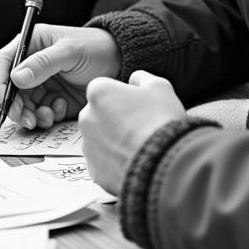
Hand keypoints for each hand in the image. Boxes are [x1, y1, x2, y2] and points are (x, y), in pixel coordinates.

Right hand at [0, 24, 119, 129]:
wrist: (121, 63)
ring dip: (31, 114)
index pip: (3, 61)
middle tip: (25, 119)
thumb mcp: (70, 52)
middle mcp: (32, 64)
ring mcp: (42, 83)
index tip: (6, 101)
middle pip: (10, 88)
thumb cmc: (95, 48)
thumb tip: (16, 77)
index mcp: (31, 43)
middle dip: (16, 105)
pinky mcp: (54, 99)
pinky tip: (60, 109)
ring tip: (47, 116)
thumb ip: (43, 63)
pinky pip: (40, 112)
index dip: (0, 81)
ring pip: (23, 104)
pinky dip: (46, 116)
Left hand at [79, 70, 185, 195]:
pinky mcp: (93, 171)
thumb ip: (142, 78)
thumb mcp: (160, 87)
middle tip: (142, 127)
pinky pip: (104, 163)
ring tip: (141, 146)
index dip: (126, 98)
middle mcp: (86, 117)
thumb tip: (135, 79)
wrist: (163, 164)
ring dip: (115, 141)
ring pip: (101, 139)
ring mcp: (88, 146)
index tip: (141, 108)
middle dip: (117, 119)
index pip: (107, 90)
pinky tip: (135, 162)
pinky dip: (116, 163)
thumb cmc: (161, 122)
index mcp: (98, 92)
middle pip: (101, 114)